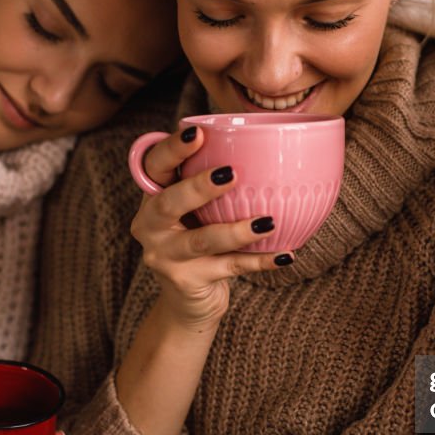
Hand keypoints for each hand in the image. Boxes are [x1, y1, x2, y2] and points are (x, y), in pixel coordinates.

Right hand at [131, 129, 293, 328]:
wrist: (187, 302)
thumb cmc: (199, 240)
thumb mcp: (196, 210)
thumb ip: (213, 184)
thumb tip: (267, 146)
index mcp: (152, 196)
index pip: (154, 166)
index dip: (172, 149)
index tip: (198, 133)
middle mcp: (149, 225)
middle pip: (169, 202)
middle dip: (199, 187)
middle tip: (231, 173)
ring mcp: (165, 256)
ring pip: (202, 240)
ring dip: (237, 230)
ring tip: (268, 222)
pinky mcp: (187, 281)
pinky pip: (230, 267)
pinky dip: (260, 261)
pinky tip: (285, 255)